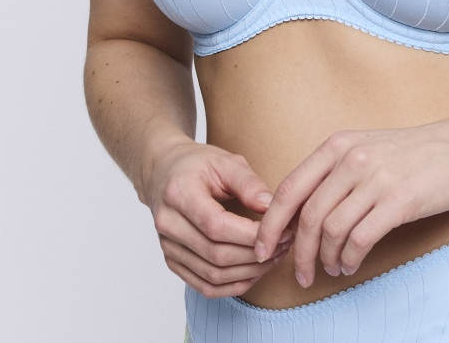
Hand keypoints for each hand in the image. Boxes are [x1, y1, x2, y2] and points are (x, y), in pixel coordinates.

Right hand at [144, 137, 291, 297]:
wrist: (163, 172)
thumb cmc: (197, 164)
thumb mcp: (225, 161)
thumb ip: (249, 183)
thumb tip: (272, 207)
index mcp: (179, 193)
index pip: (216, 225)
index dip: (251, 234)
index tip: (281, 230)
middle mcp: (168, 224)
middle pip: (216, 254)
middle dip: (256, 255)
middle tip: (284, 245)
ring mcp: (168, 247)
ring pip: (212, 275)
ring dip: (248, 273)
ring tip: (274, 257)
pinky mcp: (173, 262)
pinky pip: (204, 286)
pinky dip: (232, 286)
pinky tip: (254, 272)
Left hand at [253, 116, 448, 287]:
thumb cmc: (416, 152)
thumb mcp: (368, 148)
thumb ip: (335, 172)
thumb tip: (301, 213)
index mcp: (338, 144)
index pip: (289, 188)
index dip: (271, 224)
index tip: (263, 249)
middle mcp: (352, 158)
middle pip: (307, 215)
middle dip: (297, 253)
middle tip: (300, 275)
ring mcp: (376, 178)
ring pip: (331, 230)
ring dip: (326, 259)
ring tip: (332, 270)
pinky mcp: (400, 200)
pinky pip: (360, 238)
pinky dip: (349, 259)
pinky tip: (351, 264)